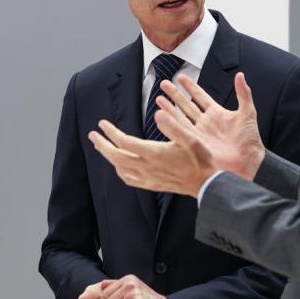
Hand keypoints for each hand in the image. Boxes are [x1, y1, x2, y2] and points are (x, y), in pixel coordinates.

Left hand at [87, 118, 216, 197]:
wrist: (207, 184)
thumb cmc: (200, 160)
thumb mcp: (190, 138)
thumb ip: (173, 125)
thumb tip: (157, 113)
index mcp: (153, 153)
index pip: (124, 142)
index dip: (111, 132)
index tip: (102, 124)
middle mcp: (147, 167)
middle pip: (116, 156)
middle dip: (102, 144)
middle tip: (93, 135)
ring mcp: (148, 178)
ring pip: (120, 168)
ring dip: (109, 157)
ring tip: (103, 148)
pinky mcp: (152, 185)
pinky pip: (129, 179)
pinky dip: (120, 171)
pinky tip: (120, 167)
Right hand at [157, 73, 264, 180]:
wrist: (247, 161)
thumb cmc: (250, 140)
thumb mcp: (248, 113)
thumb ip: (244, 93)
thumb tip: (240, 76)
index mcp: (217, 114)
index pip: (200, 96)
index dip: (191, 86)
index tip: (181, 77)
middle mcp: (205, 122)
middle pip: (186, 104)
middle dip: (175, 94)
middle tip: (164, 84)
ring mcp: (199, 133)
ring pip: (180, 117)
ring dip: (169, 108)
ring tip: (158, 98)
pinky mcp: (195, 143)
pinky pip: (180, 131)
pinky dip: (170, 124)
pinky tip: (162, 117)